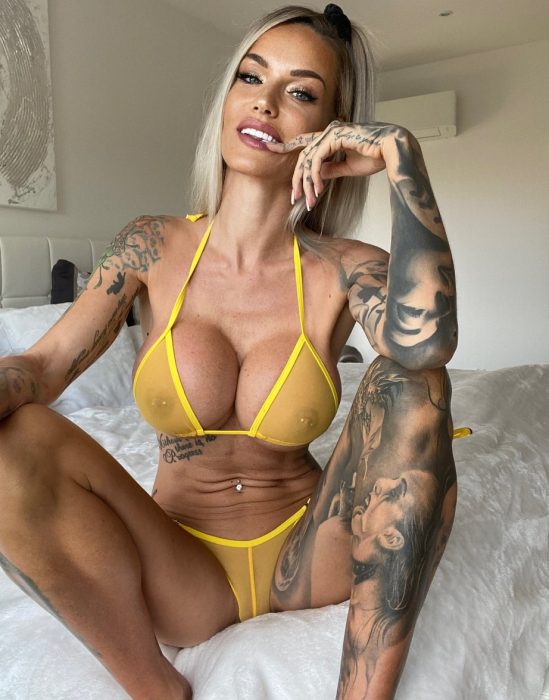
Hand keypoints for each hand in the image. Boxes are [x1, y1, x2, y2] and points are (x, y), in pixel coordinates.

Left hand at [266, 120, 411, 208]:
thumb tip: (316, 176)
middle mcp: (329, 131)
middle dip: (297, 180)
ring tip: (309, 200)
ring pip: (308, 159)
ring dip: (307, 183)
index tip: (269, 148)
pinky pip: (318, 159)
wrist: (393, 150)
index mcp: (331, 136)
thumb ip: (330, 169)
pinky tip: (317, 189)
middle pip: (303, 156)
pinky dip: (315, 176)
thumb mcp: (347, 167)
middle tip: (295, 199)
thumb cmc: (375, 156)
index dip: (286, 145)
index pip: (304, 142)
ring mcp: (332, 131)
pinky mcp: (336, 136)